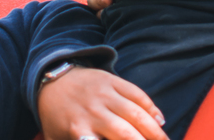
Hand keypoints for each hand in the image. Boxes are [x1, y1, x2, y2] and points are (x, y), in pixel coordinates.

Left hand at [38, 66, 168, 139]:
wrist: (54, 79)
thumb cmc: (57, 117)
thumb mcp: (56, 139)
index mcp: (79, 130)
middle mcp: (93, 112)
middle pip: (124, 132)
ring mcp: (104, 94)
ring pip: (135, 112)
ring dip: (154, 130)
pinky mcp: (113, 81)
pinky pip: (136, 93)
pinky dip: (151, 107)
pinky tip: (160, 121)